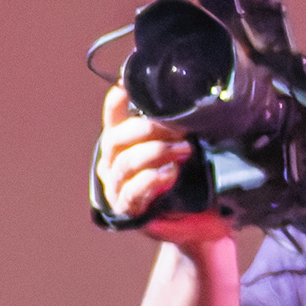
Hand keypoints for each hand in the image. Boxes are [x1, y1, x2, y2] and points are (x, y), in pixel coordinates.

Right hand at [95, 84, 231, 243]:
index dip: (116, 102)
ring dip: (157, 152)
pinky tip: (171, 173)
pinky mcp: (126, 207)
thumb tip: (195, 99)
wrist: (188, 220)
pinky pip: (134, 190)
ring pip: (127, 163)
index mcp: (120, 144)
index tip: (125, 84)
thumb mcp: (178, 147)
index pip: (112, 117)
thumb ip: (176, 127)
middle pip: (116, 139)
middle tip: (178, 129)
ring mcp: (116, 186)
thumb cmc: (181, 177)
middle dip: (147, 130)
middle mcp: (111, 163)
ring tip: (185, 150)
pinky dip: (153, 179)